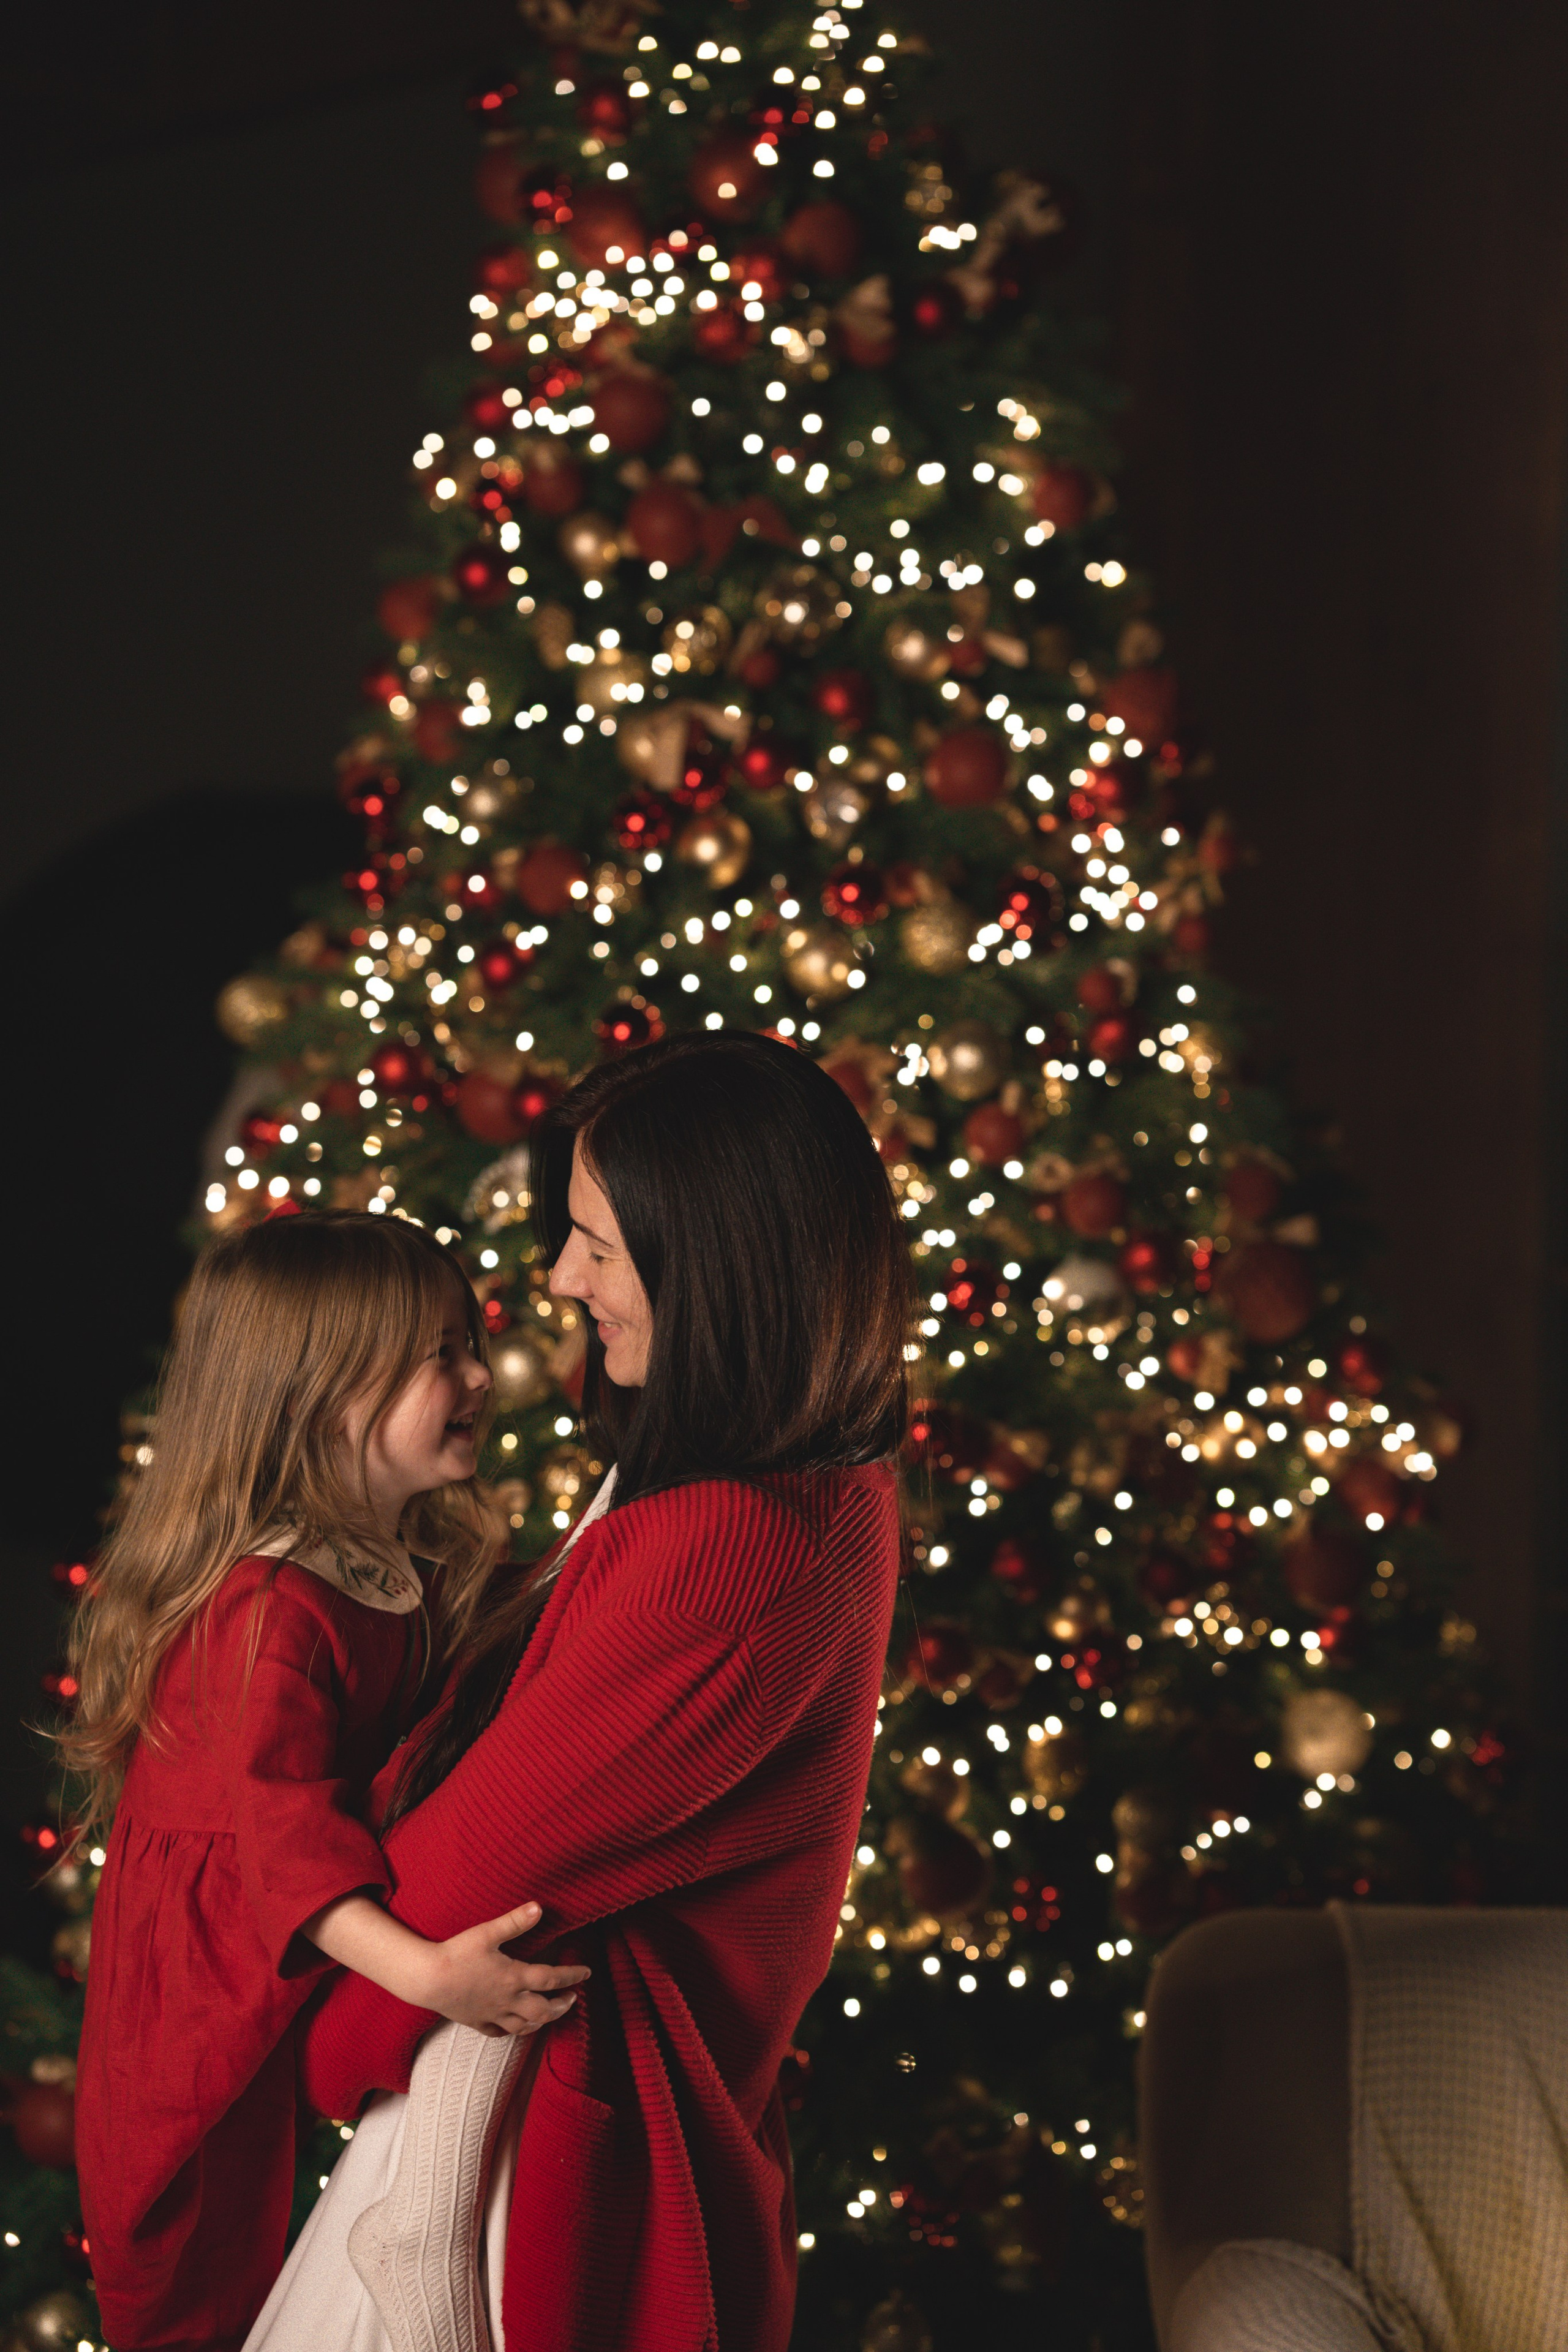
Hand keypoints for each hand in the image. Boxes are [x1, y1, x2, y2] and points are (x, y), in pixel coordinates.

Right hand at [422, 1901, 589, 2036]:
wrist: (426, 1978)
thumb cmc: (457, 1953)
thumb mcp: (487, 1932)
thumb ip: (515, 1921)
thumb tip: (539, 1907)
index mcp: (514, 1977)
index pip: (551, 1978)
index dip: (572, 1975)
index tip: (587, 1972)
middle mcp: (507, 2000)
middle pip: (543, 2010)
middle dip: (561, 2006)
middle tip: (571, 1998)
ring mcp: (492, 2014)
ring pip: (524, 2026)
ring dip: (541, 2021)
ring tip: (549, 2014)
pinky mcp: (476, 2021)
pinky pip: (498, 2033)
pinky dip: (511, 2031)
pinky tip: (514, 2027)